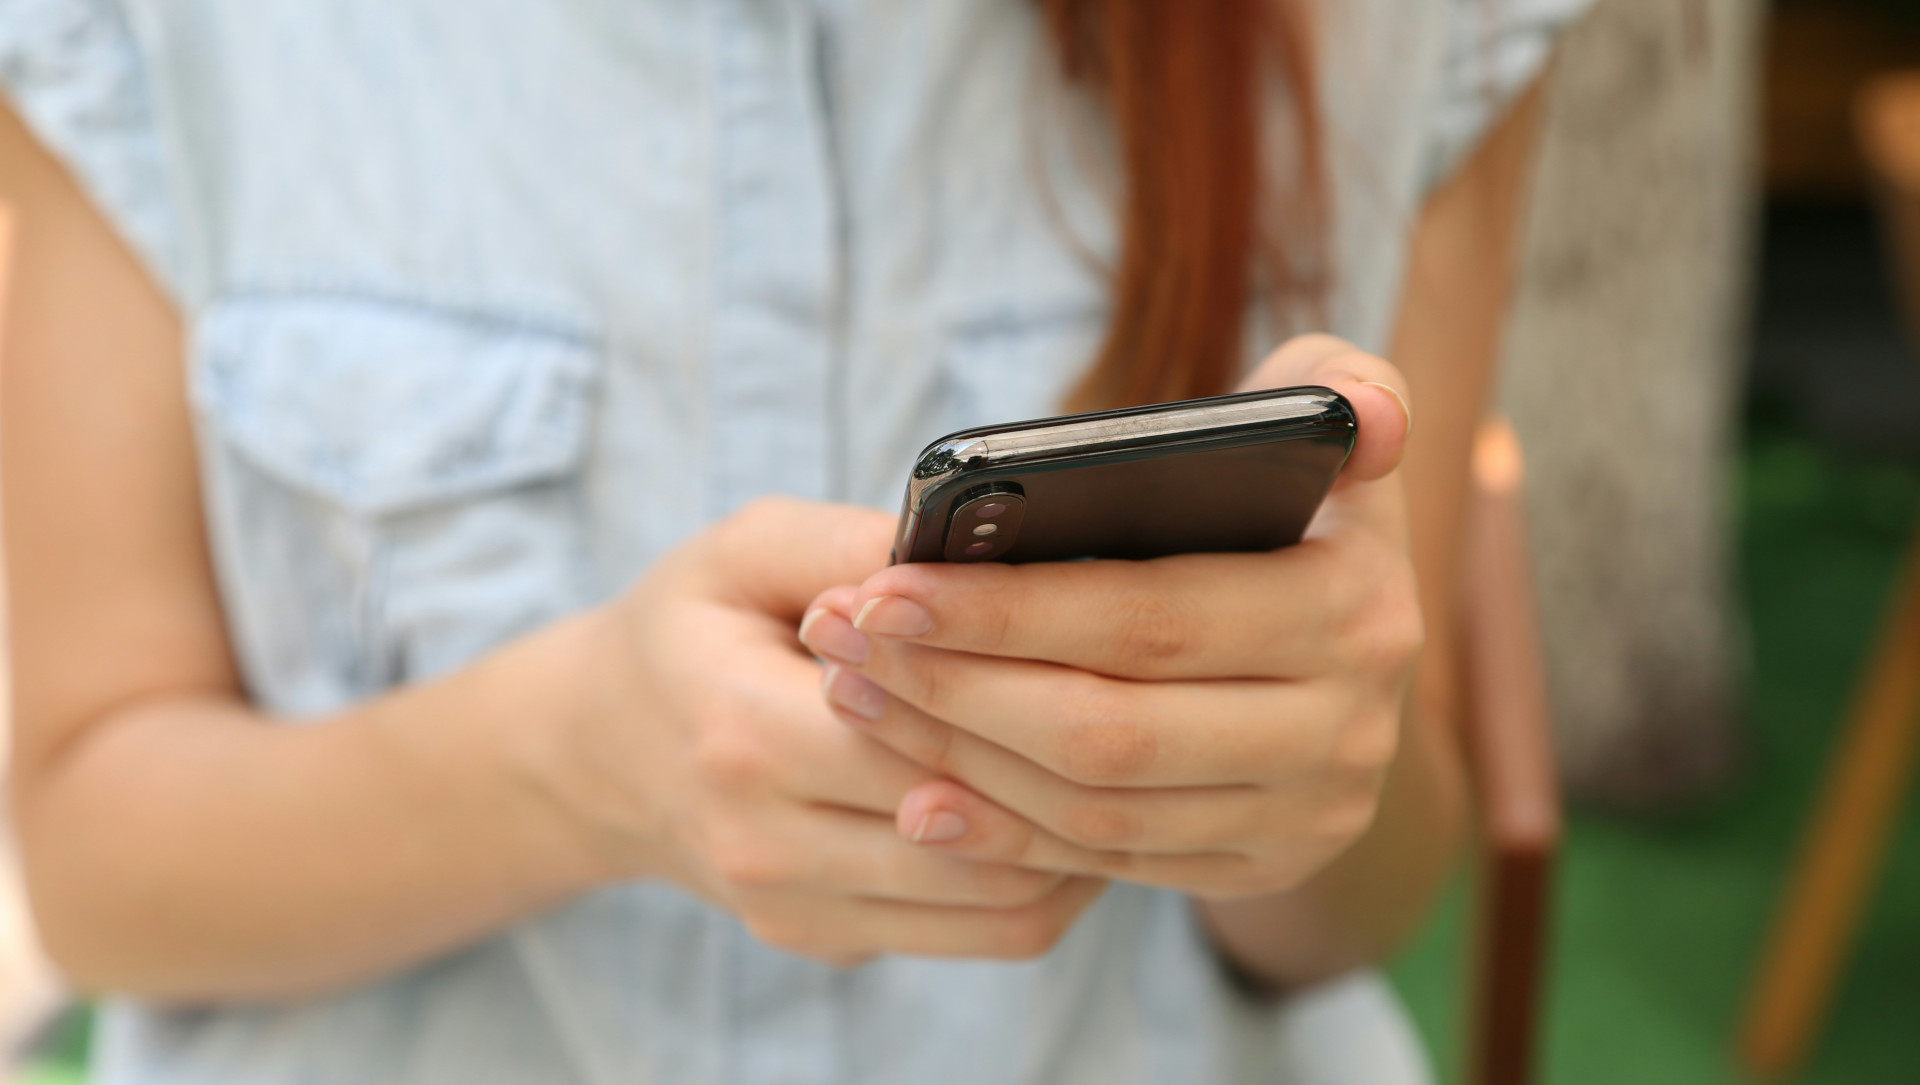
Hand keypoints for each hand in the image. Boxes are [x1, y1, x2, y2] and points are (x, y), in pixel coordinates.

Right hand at [530, 498, 1105, 962]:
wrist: (600, 752)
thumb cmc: (689, 630)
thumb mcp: (744, 549)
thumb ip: (852, 542)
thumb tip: (979, 551)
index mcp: (743, 732)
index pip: (925, 736)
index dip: (1024, 694)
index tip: (1105, 643)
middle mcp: (766, 844)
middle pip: (979, 831)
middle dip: (1075, 771)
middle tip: (1152, 707)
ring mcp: (796, 910)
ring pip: (1000, 906)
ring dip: (1082, 840)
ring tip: (1129, 763)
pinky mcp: (827, 942)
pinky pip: (979, 935)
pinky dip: (1046, 879)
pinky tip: (1075, 811)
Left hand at [797, 335, 1420, 900]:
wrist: (1347, 649)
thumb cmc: (1296, 506)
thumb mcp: (1329, 429)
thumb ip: (1340, 382)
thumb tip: (1362, 414)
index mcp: (1355, 609)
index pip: (1150, 619)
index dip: (1006, 609)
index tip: (883, 585)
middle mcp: (1347, 730)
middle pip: (1108, 729)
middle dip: (955, 687)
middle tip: (842, 639)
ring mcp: (1308, 814)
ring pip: (1097, 806)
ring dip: (959, 759)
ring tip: (857, 694)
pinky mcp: (1259, 867)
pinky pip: (1110, 863)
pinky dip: (1005, 833)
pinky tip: (918, 794)